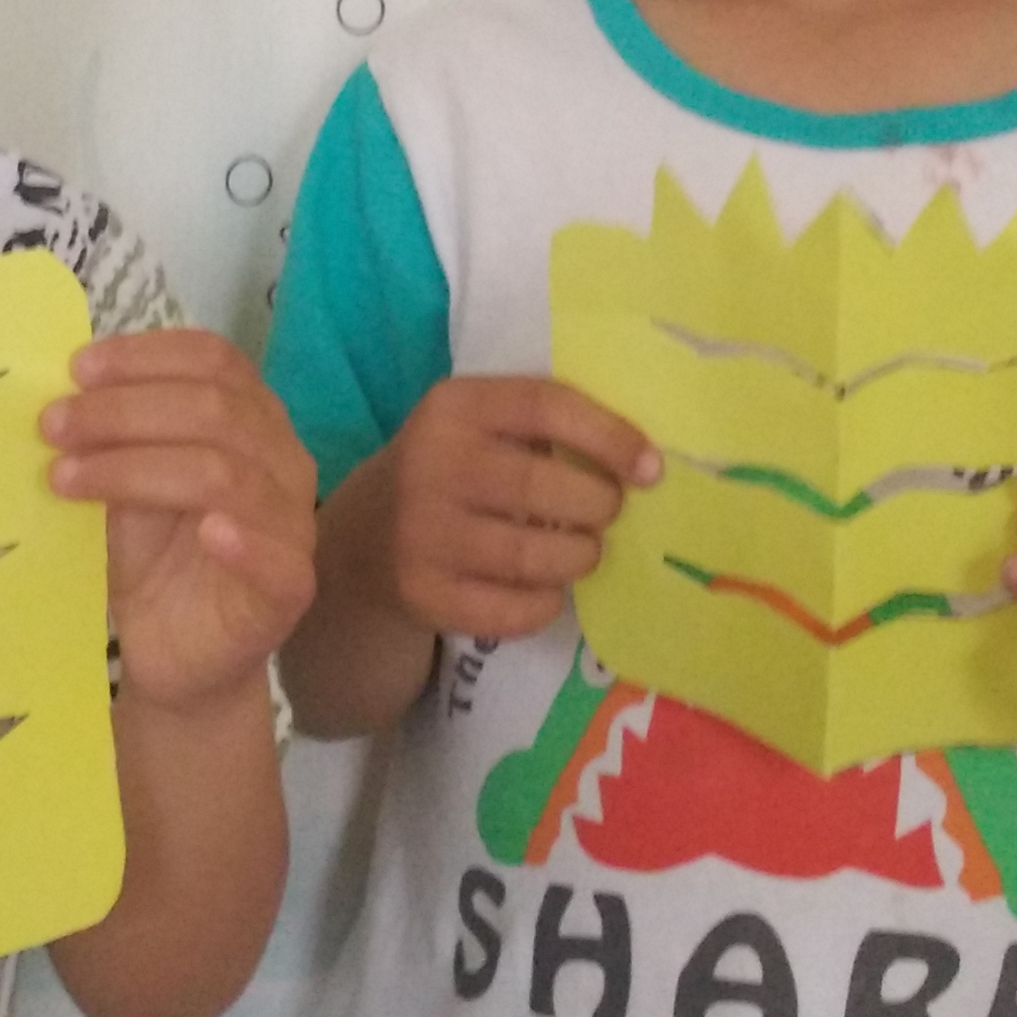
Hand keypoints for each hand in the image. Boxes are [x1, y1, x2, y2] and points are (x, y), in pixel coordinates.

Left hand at [43, 331, 316, 713]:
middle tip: (53, 427)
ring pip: (226, 472)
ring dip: (137, 467)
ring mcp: (293, 522)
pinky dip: (244, 539)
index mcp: (249, 417)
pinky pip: (278, 557)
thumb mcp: (123, 482)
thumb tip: (57, 390)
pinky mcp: (289, 588)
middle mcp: (282, 458)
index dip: (145, 357)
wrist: (172, 654)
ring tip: (69, 480)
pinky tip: (208, 531)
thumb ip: (111, 436)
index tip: (76, 369)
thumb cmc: (152, 558)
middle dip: (123, 411)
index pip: (214, 359)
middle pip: (215, 408)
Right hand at [365, 376, 661, 646]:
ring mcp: (421, 534)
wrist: (366, 539)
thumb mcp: (480, 426)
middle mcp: (430, 465)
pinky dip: (545, 603)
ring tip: (583, 550)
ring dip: (578, 557)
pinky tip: (546, 589)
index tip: (650, 468)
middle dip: (597, 506)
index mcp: (453, 407)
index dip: (609, 436)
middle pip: (542, 486)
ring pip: (532, 556)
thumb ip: (545, 426)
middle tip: (605, 513)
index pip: (546, 406)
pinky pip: (513, 610)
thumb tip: (643, 462)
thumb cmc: (453, 471)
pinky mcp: (423, 594)